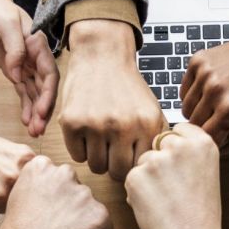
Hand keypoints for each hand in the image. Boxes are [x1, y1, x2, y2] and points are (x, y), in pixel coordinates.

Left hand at [0, 0, 57, 136]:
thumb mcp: (6, 25)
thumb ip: (15, 49)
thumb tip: (17, 73)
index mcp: (38, 46)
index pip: (49, 74)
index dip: (48, 94)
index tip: (42, 111)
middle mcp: (36, 59)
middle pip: (44, 89)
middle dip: (43, 110)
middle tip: (39, 129)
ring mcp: (26, 66)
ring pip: (35, 94)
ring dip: (36, 113)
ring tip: (34, 132)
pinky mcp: (16, 71)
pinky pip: (24, 92)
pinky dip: (26, 107)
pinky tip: (27, 122)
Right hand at [0, 119, 34, 220]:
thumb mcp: (13, 150)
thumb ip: (29, 169)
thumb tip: (43, 189)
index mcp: (27, 162)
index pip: (38, 189)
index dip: (26, 190)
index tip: (19, 188)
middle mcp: (15, 177)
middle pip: (23, 201)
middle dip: (12, 197)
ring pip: (7, 211)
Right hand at [0, 155, 113, 228]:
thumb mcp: (18, 199)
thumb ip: (39, 188)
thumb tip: (56, 193)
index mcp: (40, 167)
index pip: (58, 176)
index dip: (54, 197)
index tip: (47, 210)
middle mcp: (64, 175)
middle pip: (76, 188)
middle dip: (70, 206)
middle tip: (56, 227)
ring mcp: (84, 195)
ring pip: (90, 207)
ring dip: (82, 221)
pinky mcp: (100, 215)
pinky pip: (103, 224)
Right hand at [60, 19, 165, 180]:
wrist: (102, 56)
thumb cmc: (127, 88)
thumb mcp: (152, 110)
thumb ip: (156, 140)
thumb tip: (155, 169)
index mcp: (146, 124)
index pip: (140, 167)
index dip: (133, 166)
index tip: (129, 158)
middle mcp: (122, 126)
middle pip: (117, 172)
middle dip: (115, 166)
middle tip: (113, 153)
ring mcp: (95, 125)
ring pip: (96, 167)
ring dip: (98, 158)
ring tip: (100, 142)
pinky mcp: (72, 123)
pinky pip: (77, 156)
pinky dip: (81, 149)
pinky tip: (86, 134)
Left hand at [124, 123, 225, 228]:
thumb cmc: (200, 217)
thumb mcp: (206, 174)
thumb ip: (189, 155)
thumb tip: (167, 146)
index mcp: (202, 143)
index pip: (178, 130)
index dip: (175, 150)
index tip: (180, 165)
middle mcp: (179, 146)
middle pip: (158, 144)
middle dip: (160, 162)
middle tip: (173, 189)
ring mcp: (156, 160)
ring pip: (143, 161)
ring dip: (147, 178)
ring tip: (166, 201)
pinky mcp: (136, 176)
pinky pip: (131, 178)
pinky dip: (137, 192)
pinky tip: (154, 207)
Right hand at [180, 24, 228, 151]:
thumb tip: (215, 153)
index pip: (205, 139)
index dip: (216, 139)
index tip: (227, 133)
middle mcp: (213, 89)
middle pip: (193, 125)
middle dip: (207, 125)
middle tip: (225, 117)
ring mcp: (204, 73)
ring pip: (186, 108)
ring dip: (199, 111)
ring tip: (218, 103)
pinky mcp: (198, 61)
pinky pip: (184, 90)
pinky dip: (194, 94)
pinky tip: (212, 90)